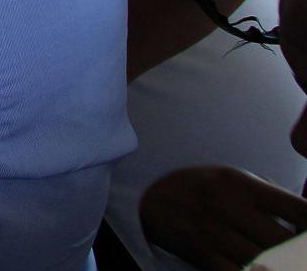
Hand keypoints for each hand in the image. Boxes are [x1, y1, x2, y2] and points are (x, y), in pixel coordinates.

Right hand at [138, 165, 306, 269]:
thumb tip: (304, 221)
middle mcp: (228, 207)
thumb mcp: (235, 179)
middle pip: (285, 243)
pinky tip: (263, 268)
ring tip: (286, 262)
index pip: (299, 210)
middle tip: (302, 255)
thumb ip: (271, 198)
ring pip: (265, 262)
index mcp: (243, 185)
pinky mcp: (203, 254)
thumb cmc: (202, 189)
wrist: (150, 199)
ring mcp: (214, 233)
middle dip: (300, 253)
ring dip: (281, 265)